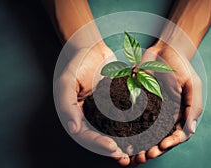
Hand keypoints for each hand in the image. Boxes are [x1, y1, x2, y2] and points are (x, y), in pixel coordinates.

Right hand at [54, 42, 129, 165]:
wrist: (92, 48)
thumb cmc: (76, 64)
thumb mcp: (66, 82)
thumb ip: (66, 105)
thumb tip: (72, 128)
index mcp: (76, 115)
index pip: (85, 136)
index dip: (98, 144)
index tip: (112, 148)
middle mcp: (91, 117)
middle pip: (100, 138)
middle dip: (113, 149)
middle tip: (126, 156)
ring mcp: (105, 111)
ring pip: (114, 131)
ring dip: (125, 143)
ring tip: (137, 151)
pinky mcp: (118, 103)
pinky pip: (126, 117)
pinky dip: (134, 126)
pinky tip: (145, 131)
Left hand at [130, 42, 202, 165]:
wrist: (165, 49)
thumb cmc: (182, 67)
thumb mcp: (193, 86)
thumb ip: (193, 108)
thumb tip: (191, 131)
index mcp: (179, 114)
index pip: (176, 135)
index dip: (169, 143)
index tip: (161, 147)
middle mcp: (165, 115)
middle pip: (159, 138)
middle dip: (152, 149)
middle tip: (143, 157)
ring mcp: (151, 110)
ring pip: (144, 133)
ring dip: (138, 145)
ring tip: (131, 154)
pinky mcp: (137, 102)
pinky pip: (132, 117)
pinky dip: (127, 130)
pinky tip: (120, 137)